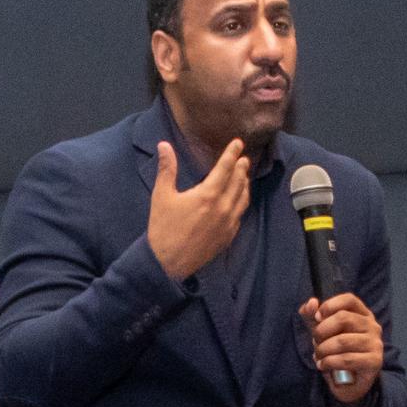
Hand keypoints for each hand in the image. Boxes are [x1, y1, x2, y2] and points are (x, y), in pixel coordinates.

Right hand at [145, 138, 251, 282]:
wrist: (167, 263)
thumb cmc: (163, 228)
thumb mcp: (162, 196)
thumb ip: (167, 169)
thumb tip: (164, 145)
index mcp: (207, 195)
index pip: (225, 169)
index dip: (232, 154)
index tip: (238, 143)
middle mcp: (222, 208)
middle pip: (238, 183)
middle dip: (241, 168)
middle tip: (244, 159)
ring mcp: (228, 224)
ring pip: (242, 199)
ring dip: (244, 185)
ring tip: (245, 177)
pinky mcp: (228, 237)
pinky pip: (239, 215)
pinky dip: (241, 203)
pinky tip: (238, 201)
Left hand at [297, 292, 383, 396]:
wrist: (349, 383)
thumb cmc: (337, 352)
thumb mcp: (322, 332)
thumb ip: (313, 316)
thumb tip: (311, 303)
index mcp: (362, 314)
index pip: (349, 299)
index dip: (329, 305)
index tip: (316, 318)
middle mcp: (372, 326)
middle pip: (343, 318)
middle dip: (322, 331)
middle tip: (315, 342)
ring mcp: (375, 343)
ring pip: (342, 340)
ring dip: (323, 349)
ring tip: (318, 356)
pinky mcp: (374, 361)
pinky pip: (347, 359)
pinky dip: (329, 362)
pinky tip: (323, 366)